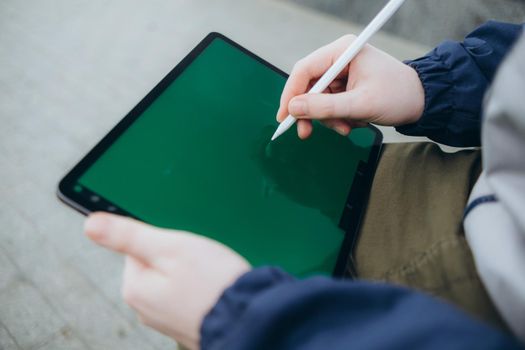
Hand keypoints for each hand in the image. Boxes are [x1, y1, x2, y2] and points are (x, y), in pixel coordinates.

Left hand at [84, 212, 250, 349]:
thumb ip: (128, 236)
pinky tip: (214, 289)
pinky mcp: (185, 324)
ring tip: (210, 277)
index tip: (184, 248)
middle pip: (157, 264)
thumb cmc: (213, 283)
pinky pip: (188, 296)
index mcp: (135, 288)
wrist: (249, 319)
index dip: (165, 241)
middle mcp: (145, 310)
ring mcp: (166, 320)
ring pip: (175, 280)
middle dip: (180, 258)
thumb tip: (90, 224)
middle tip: (201, 263)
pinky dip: (200, 290)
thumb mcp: (170, 247)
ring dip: (192, 274)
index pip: (138, 247)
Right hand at [277, 34, 424, 138]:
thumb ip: (325, 107)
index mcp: (343, 51)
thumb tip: (293, 109)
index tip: (285, 117)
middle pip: (308, 86)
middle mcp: (340, 58)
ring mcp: (342, 73)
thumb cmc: (398, 96)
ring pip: (318, 100)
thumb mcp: (360, 104)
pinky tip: (353, 123)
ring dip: (329, 119)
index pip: (304, 70)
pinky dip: (337, 118)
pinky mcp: (346, 86)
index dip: (291, 94)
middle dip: (311, 112)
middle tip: (306, 133)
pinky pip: (330, 105)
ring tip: (347, 128)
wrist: (423, 102)